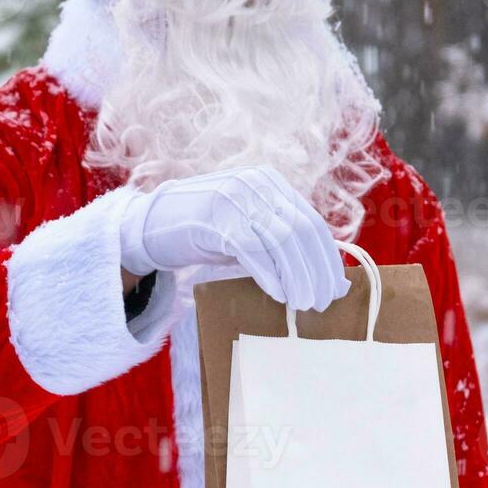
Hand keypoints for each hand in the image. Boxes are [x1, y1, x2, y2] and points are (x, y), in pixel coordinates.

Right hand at [119, 166, 349, 311]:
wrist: (150, 225)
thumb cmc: (204, 232)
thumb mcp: (246, 225)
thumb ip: (278, 239)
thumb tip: (321, 274)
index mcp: (269, 183)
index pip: (311, 221)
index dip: (328, 258)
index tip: (337, 287)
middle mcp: (255, 185)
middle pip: (301, 231)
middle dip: (317, 272)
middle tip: (323, 302)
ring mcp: (234, 200)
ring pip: (282, 241)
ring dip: (298, 278)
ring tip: (304, 304)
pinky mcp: (214, 221)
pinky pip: (253, 251)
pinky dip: (270, 275)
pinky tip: (279, 295)